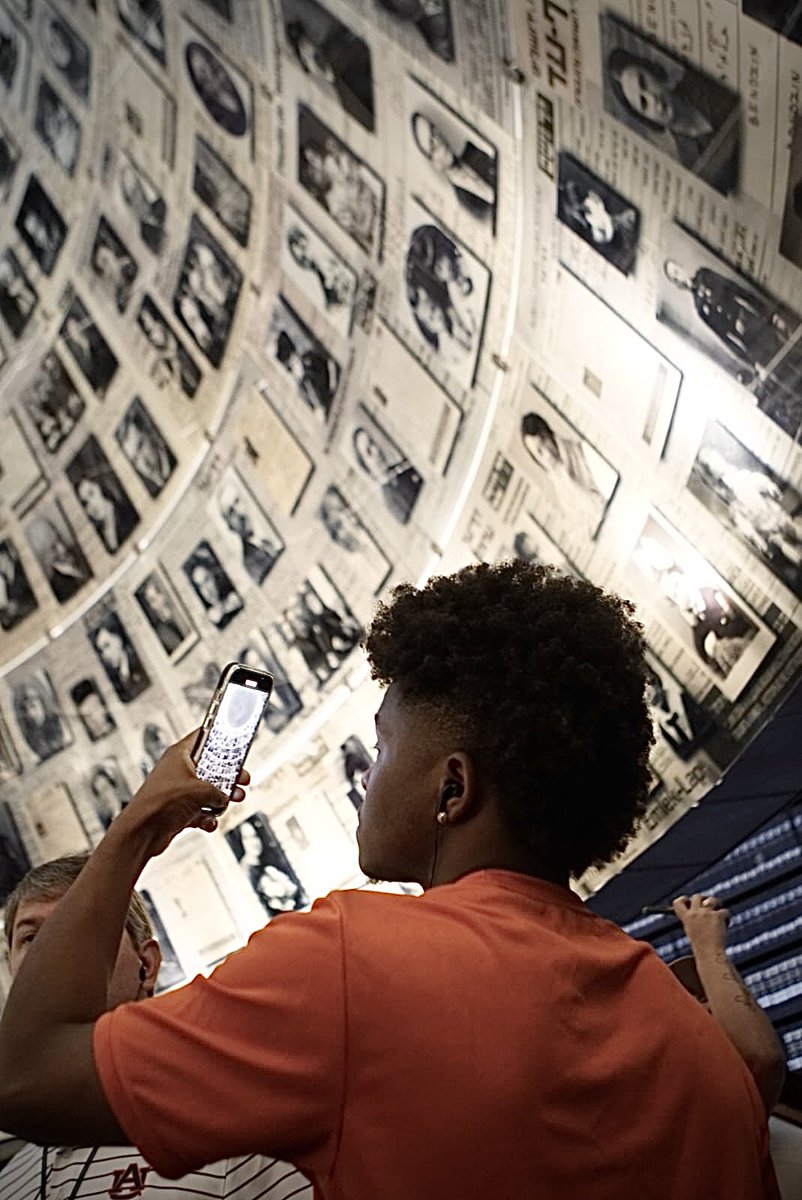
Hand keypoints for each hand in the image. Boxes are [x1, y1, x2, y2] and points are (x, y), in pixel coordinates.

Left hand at [111, 731, 248, 857]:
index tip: (236, 742)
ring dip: (220, 799)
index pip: (203, 736)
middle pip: (210, 767)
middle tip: (240, 780)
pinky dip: (207, 816)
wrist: (142, 833)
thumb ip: (219, 791)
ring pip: (207, 791)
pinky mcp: (177, 810)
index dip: (221, 738)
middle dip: (228, 776)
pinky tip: (209, 821)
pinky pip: (200, 810)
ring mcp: (178, 791)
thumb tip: (225, 796)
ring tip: (230, 801)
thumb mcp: (201, 791)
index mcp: (180, 755)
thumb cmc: (160, 803)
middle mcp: (178, 770)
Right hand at [672, 893, 728, 955]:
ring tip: (719, 916)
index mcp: (685, 918)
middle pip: (697, 896)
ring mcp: (706, 914)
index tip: (689, 902)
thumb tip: (701, 909)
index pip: (678, 902)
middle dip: (704, 899)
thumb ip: (694, 920)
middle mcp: (695, 913)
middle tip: (709, 907)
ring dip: (716, 905)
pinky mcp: (718, 916)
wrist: (710, 955)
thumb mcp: (693, 932)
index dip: (684, 900)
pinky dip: (726, 917)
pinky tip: (726, 925)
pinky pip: (724, 911)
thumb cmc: (702, 947)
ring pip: (712, 900)